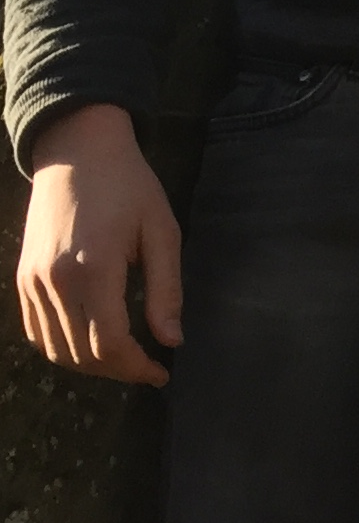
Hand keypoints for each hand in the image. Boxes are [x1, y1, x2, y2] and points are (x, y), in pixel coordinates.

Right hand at [17, 103, 181, 386]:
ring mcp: (33, 282)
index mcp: (95, 268)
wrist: (79, 149)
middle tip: (147, 365)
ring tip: (123, 356)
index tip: (162, 372)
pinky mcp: (23, 280)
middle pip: (82, 354)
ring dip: (90, 364)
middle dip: (118, 369)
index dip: (137, 367)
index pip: (110, 344)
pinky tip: (89, 340)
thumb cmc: (129, 184)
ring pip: (57, 350)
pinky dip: (62, 348)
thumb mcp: (162, 229)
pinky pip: (37, 333)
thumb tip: (172, 340)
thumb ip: (166, 288)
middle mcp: (57, 282)